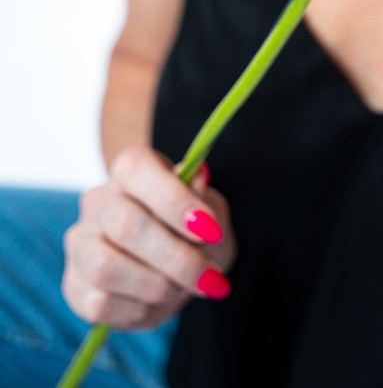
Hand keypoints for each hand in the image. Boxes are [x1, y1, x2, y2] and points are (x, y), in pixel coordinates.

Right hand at [62, 147, 236, 329]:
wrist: (173, 269)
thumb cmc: (190, 231)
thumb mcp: (209, 214)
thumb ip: (203, 200)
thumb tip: (197, 176)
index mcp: (129, 170)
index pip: (137, 169)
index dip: (175, 200)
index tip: (211, 230)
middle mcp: (98, 201)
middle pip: (125, 224)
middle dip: (176, 258)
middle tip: (210, 276)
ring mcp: (80, 243)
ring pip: (105, 267)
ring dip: (156, 286)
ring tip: (182, 289)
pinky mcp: (74, 285)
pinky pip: (99, 304)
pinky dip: (138, 310)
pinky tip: (156, 303)